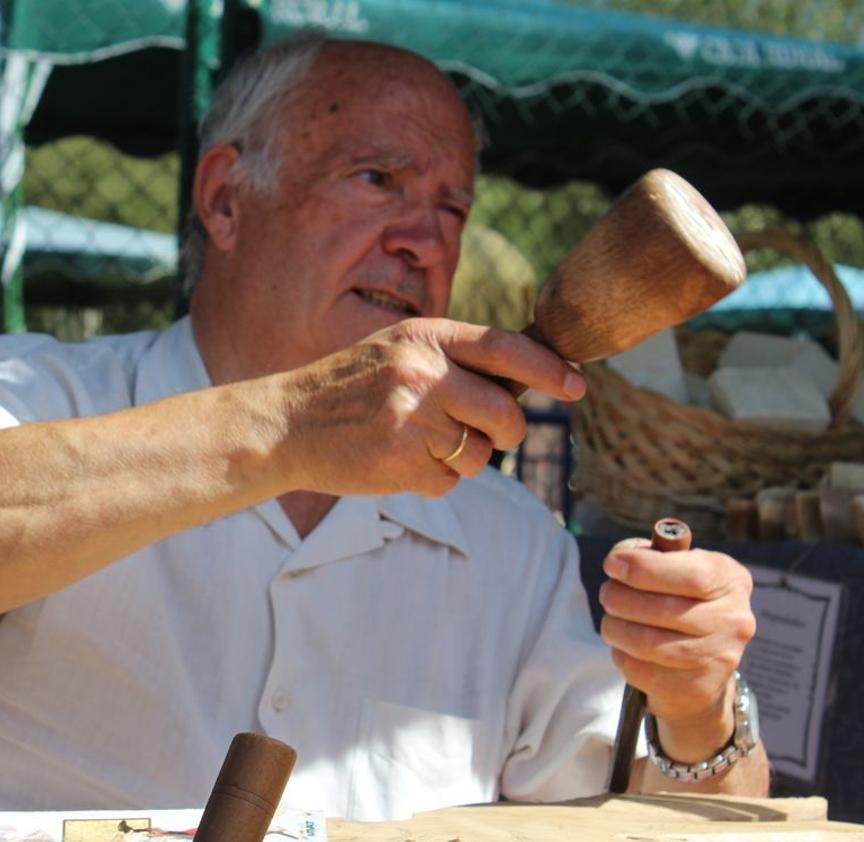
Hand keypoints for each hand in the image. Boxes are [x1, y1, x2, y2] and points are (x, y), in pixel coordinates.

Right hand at [276, 318, 584, 497]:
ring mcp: (413, 420)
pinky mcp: (402, 462)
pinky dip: (433, 479)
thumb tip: (526, 381)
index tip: (577, 386)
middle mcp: (423, 374)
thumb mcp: (397, 349)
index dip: (550, 370)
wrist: (286, 422)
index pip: (507, 349)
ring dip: (463, 459)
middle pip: (506, 414)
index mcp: (425, 338)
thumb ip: (454, 358)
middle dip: (504, 431)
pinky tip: (398, 461)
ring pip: (480, 455)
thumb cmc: (349, 386)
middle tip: (480, 431)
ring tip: (419, 444)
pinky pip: (450, 481)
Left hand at [599, 542, 754, 758]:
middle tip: (607, 593)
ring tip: (611, 619)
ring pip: (646, 643)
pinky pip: (640, 669)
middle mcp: (733, 620)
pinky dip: (621, 654)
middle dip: (619, 597)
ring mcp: (718, 658)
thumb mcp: (678, 570)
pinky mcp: (696, 688)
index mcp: (730, 580)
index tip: (612, 564)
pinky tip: (625, 646)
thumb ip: (654, 557)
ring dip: (615, 627)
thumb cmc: (681, 603)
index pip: (692, 575)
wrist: (701, 666)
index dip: (644, 568)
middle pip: (662, 610)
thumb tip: (621, 558)